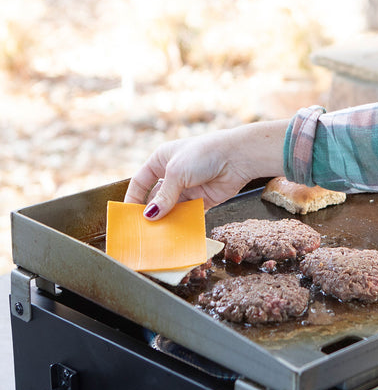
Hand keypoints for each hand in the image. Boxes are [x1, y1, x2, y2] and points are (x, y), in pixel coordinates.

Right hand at [124, 121, 288, 218]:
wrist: (238, 157)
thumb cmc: (204, 154)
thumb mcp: (177, 173)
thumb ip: (163, 196)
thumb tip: (150, 215)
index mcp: (162, 160)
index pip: (141, 181)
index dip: (133, 197)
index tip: (127, 215)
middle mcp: (174, 174)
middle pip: (156, 197)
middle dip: (151, 212)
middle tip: (142, 230)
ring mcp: (189, 187)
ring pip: (172, 207)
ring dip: (166, 220)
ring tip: (157, 235)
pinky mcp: (204, 198)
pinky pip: (189, 213)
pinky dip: (183, 222)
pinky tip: (176, 232)